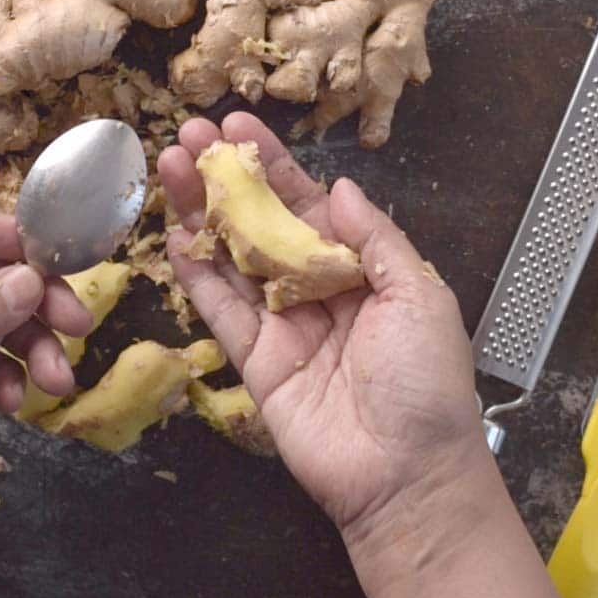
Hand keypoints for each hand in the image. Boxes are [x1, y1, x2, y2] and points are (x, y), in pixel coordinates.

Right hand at [160, 113, 482, 527]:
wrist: (405, 472)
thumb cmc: (426, 384)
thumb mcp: (419, 295)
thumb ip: (376, 238)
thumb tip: (340, 187)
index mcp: (361, 268)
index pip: (309, 204)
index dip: (273, 165)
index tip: (238, 126)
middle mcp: (316, 288)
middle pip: (261, 223)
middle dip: (226, 179)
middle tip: (190, 134)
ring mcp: (282, 324)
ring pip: (232, 258)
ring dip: (200, 213)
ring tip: (172, 166)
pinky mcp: (254, 362)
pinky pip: (219, 311)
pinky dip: (194, 274)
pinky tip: (173, 235)